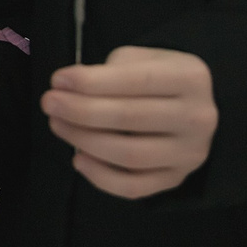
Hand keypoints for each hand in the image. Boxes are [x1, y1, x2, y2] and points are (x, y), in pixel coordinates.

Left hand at [41, 45, 216, 198]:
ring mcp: (189, 154)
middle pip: (130, 118)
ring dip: (85, 141)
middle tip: (49, 103)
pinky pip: (133, 187)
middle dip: (81, 110)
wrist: (194, 108)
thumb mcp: (143, 59)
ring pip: (129, 155)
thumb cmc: (158, 78)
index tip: (58, 80)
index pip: (138, 80)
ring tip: (58, 125)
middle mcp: (197, 118)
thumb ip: (111, 70)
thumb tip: (69, 88)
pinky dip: (100, 176)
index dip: (93, 82)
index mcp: (191, 78)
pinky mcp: (176, 180)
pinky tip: (78, 158)